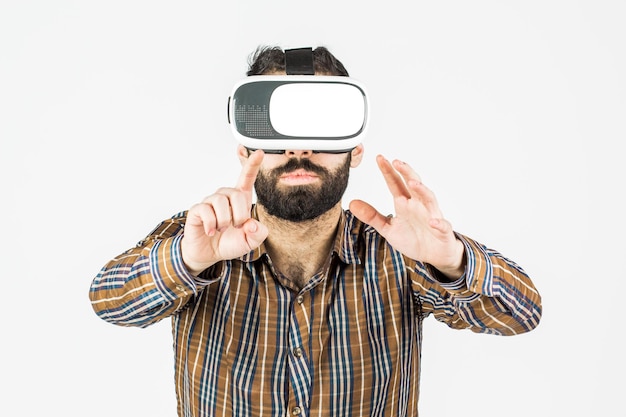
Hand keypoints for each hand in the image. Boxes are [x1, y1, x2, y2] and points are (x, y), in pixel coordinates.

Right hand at [181, 150, 268, 275]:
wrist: (209, 254)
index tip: (260, 153)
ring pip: (221, 202)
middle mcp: (225, 197)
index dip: (253, 165)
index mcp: (240, 200)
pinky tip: (211, 231)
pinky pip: (206, 211)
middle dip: (239, 215)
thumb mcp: (250, 242)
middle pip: (235, 194)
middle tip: (236, 227)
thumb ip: (258, 234)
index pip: (247, 178)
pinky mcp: (198, 210)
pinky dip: (211, 224)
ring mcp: (210, 202)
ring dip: (225, 221)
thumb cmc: (229, 242)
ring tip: (222, 229)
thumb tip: (252, 224)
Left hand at [349, 155, 464, 278]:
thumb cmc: (412, 238)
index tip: (379, 158)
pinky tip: (433, 222)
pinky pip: (442, 225)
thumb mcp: (388, 228)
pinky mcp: (442, 231)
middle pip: (413, 184)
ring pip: (429, 199)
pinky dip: (438, 223)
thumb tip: (352, 203)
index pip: (395, 184)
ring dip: (422, 190)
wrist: (432, 254)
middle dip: (406, 172)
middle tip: (396, 162)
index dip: (388, 171)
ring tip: (413, 183)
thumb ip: (372, 216)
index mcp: (404, 203)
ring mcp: (432, 216)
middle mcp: (419, 205)